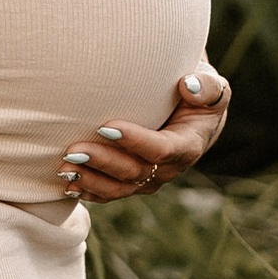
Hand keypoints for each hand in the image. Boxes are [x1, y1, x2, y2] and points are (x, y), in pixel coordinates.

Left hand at [56, 68, 230, 202]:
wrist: (193, 116)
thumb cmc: (199, 95)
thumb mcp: (213, 85)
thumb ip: (206, 86)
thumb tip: (188, 85)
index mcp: (187, 146)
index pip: (161, 149)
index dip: (135, 141)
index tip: (106, 126)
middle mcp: (168, 169)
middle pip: (134, 173)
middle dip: (103, 162)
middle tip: (74, 149)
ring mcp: (149, 179)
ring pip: (119, 189)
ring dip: (91, 180)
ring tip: (64, 166)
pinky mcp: (132, 182)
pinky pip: (110, 193)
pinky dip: (88, 190)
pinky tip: (67, 183)